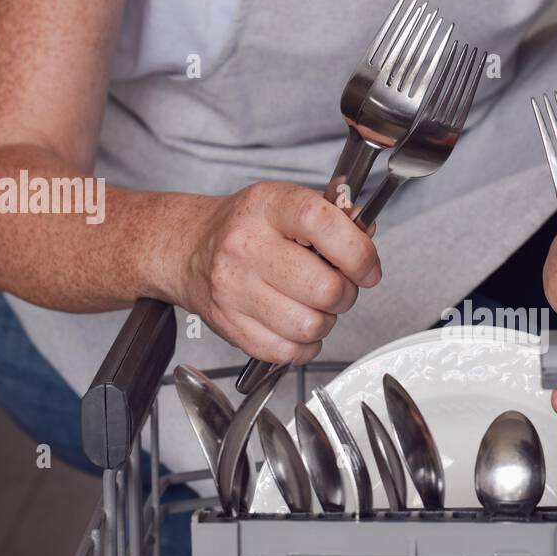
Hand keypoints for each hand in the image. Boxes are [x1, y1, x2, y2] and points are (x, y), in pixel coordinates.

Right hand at [171, 181, 380, 364]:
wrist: (189, 250)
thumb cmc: (245, 227)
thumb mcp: (285, 203)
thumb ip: (333, 216)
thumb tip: (365, 229)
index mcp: (267, 207)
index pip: (321, 223)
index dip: (358, 252)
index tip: (367, 267)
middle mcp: (245, 247)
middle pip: (325, 288)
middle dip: (345, 293)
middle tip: (337, 285)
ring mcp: (234, 290)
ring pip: (311, 326)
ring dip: (325, 321)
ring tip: (314, 304)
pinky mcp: (231, 327)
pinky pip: (289, 352)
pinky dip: (303, 344)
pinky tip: (296, 323)